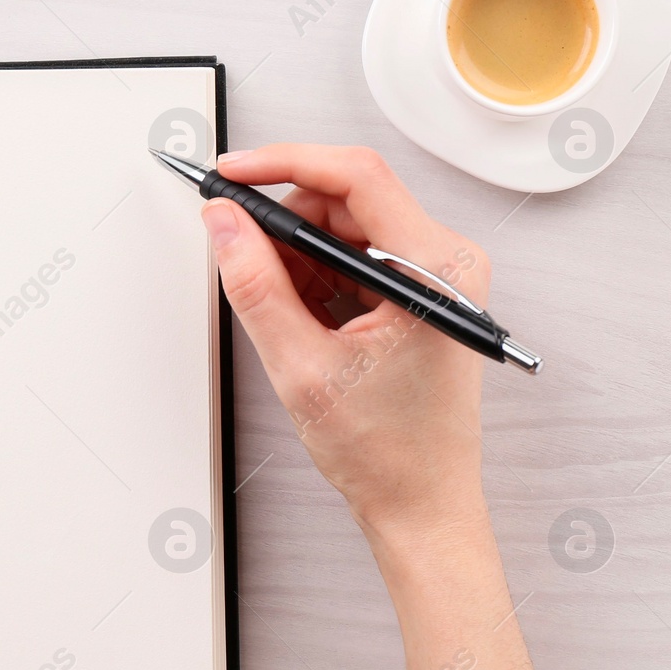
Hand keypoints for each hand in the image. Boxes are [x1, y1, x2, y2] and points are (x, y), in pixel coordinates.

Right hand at [201, 145, 488, 542]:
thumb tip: (224, 225)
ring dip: (298, 255)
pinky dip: (315, 276)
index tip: (233, 174)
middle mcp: (446, 261)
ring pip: (346, 226)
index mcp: (435, 269)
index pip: (355, 176)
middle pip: (347, 197)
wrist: (422, 505)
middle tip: (239, 254)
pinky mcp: (421, 291)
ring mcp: (436, 275)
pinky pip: (355, 255)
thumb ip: (255, 284)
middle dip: (285, 222)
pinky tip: (302, 320)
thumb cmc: (388, 452)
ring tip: (282, 314)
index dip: (284, 164)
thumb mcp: (301, 366)